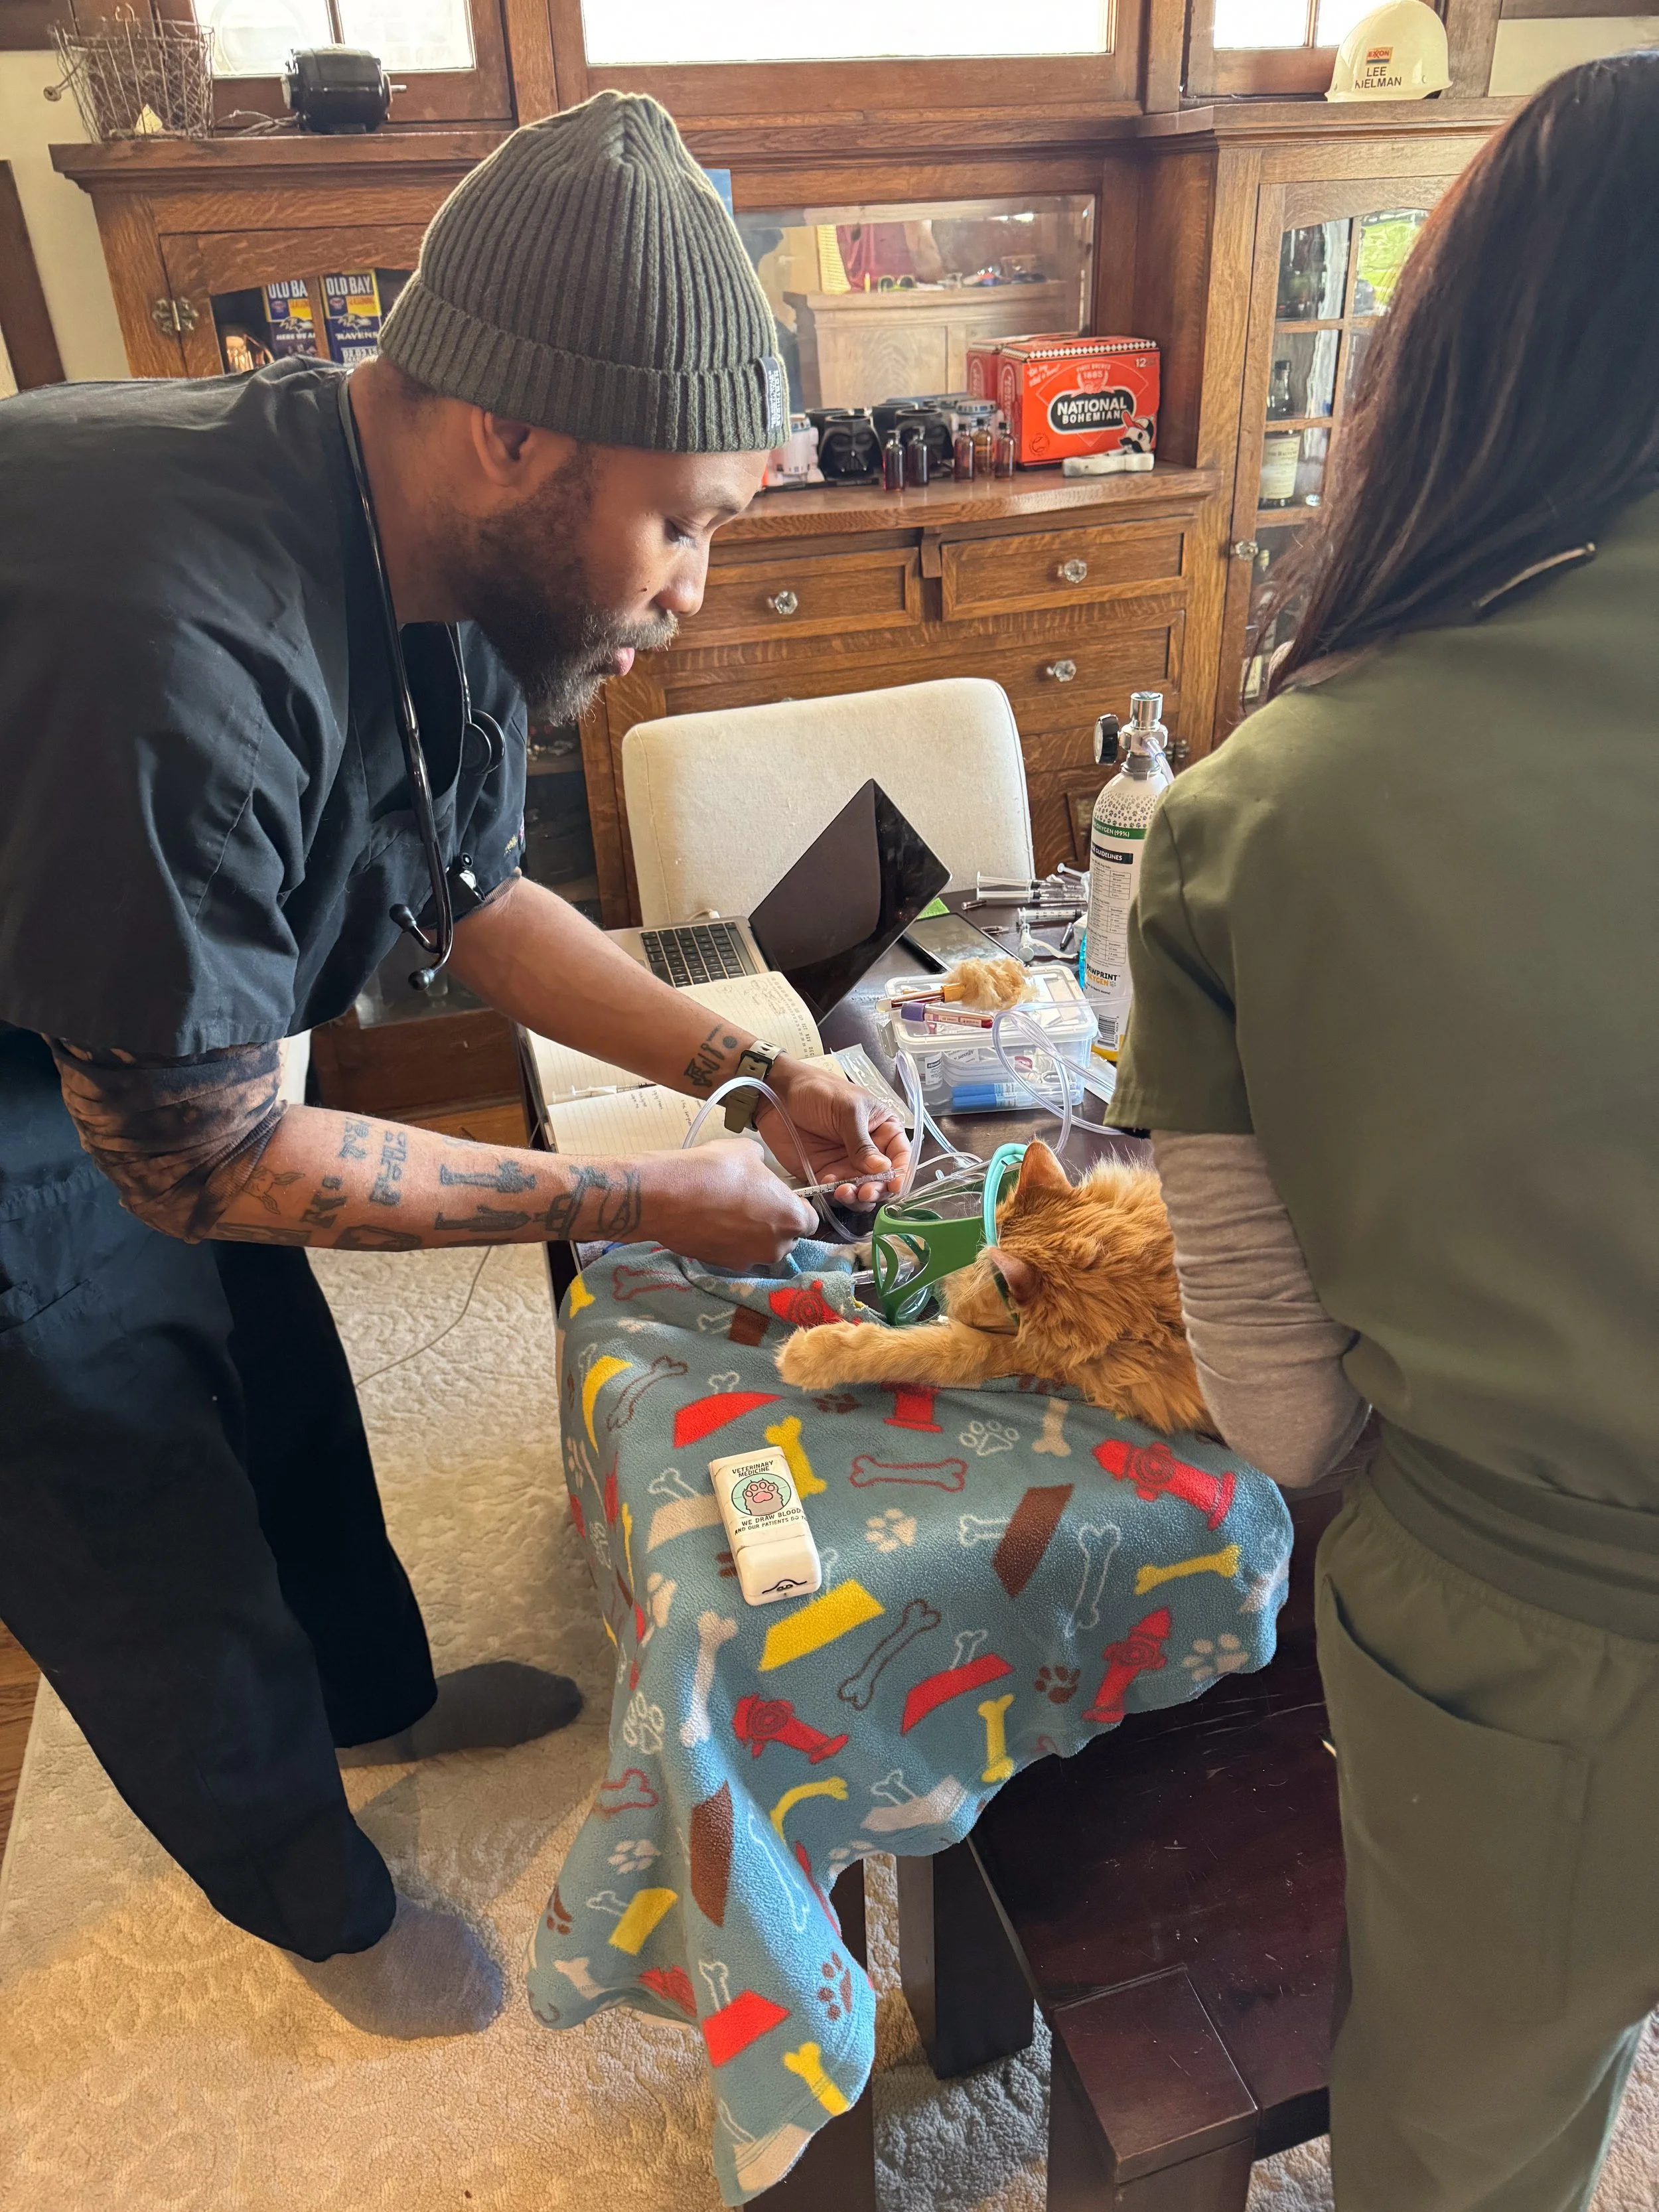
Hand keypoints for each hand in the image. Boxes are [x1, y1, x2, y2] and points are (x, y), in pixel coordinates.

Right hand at [639, 1139, 815, 1266]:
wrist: (667, 1196)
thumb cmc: (714, 1170)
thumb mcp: (747, 1151)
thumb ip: (763, 1164)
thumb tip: (758, 1168)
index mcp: (792, 1218)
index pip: (810, 1220)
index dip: (796, 1207)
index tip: (780, 1196)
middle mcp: (777, 1246)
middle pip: (787, 1237)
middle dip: (775, 1223)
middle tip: (753, 1202)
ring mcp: (750, 1259)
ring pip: (762, 1248)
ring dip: (754, 1235)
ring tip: (730, 1213)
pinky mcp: (724, 1266)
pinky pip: (738, 1254)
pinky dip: (731, 1242)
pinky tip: (714, 1223)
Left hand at [760, 1058, 909, 1204]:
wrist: (777, 1095)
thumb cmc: (818, 1091)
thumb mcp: (846, 1110)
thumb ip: (863, 1142)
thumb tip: (883, 1168)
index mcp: (882, 1129)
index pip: (901, 1156)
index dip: (901, 1173)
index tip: (894, 1185)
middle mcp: (869, 1151)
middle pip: (883, 1180)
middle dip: (877, 1189)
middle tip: (864, 1191)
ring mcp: (847, 1165)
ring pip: (862, 1192)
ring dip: (857, 1197)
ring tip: (844, 1191)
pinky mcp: (825, 1175)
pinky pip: (836, 1193)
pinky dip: (834, 1195)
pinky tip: (825, 1184)